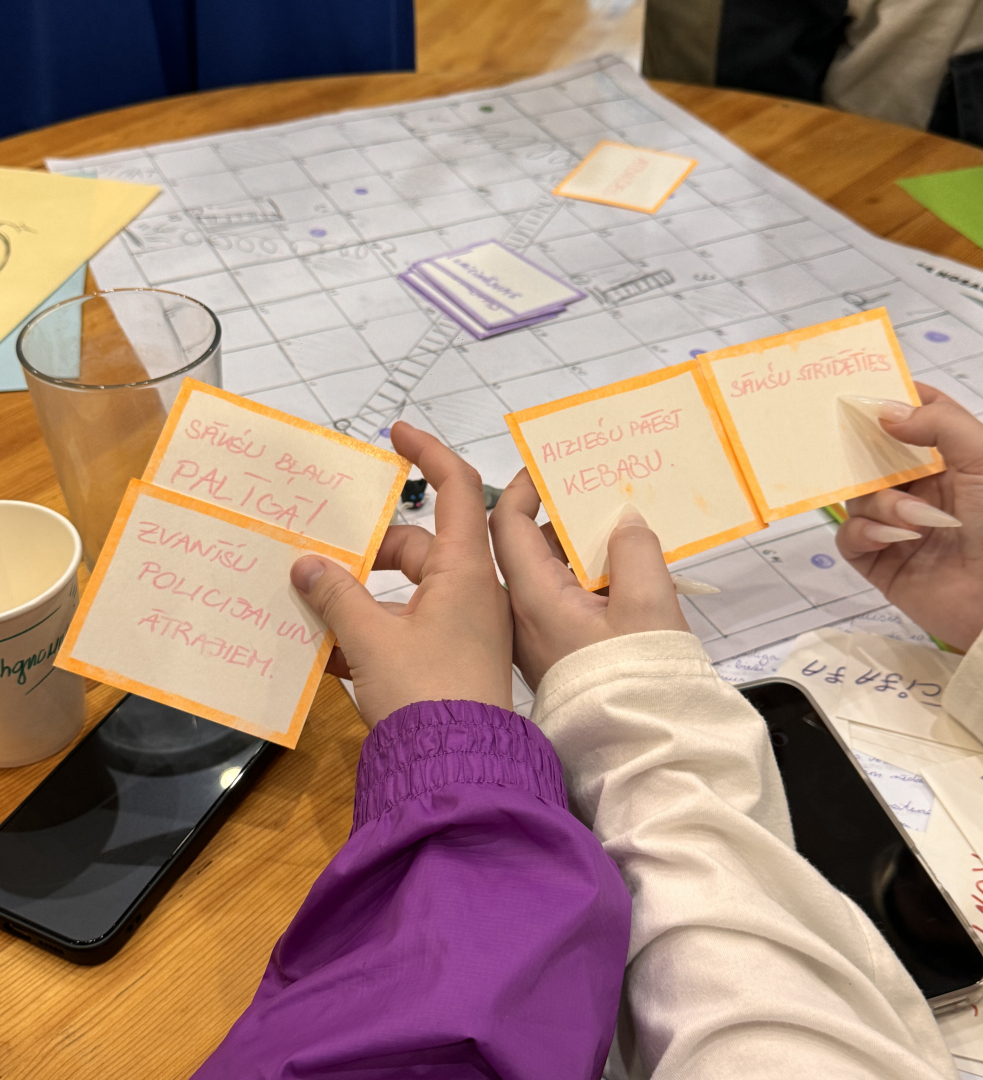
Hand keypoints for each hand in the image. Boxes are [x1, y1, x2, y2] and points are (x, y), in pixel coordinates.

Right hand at [290, 422, 512, 726]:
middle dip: (368, 549)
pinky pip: (407, 628)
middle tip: (318, 555)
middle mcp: (471, 590)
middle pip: (416, 545)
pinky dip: (372, 632)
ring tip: (312, 604)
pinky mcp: (451, 659)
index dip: (428, 453)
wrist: (458, 771)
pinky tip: (329, 651)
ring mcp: (464, 626)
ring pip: (407, 591)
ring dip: (362, 595)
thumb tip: (304, 564)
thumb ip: (336, 595)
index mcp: (464, 570)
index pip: (456, 488)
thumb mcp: (372, 639)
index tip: (394, 433)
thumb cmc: (424, 692)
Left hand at [489, 468, 688, 690]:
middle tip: (591, 492)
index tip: (543, 466)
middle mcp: (521, 616)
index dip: (519, 487)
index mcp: (530, 597)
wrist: (636, 754)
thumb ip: (637, 552)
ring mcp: (534, 639)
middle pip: (522, 547)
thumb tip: (625, 521)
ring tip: (615, 528)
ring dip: (573, 548)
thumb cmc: (634, 685)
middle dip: (555, 515)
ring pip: (543, 575)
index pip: (503, 524)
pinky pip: (558, 602)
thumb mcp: (647, 607)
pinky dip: (582, 579)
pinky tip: (619, 575)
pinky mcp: (553, 655)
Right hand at [836, 384, 982, 650]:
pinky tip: (894, 539)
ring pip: (860, 499)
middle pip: (874, 458)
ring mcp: (899, 526)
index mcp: (952, 462)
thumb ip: (939, 425)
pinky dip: (866, 534)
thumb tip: (885, 410)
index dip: (892, 402)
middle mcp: (923, 490)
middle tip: (848, 442)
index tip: (864, 390)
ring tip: (916, 523)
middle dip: (864, 452)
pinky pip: (850, 538)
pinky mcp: (880, 563)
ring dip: (883, 505)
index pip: (917, 420)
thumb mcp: (982, 462)